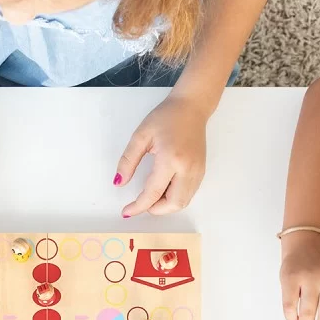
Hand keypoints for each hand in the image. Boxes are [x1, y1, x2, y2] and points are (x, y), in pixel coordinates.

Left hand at [115, 95, 208, 216]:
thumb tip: (119, 183)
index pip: (153, 193)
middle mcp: (187, 168)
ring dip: (165, 206)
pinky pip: (188, 195)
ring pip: (182, 203)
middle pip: (172, 204)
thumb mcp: (141, 136)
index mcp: (171, 158)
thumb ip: (128, 161)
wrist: (192, 107)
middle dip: (154, 209)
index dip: (138, 206)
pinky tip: (163, 189)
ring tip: (151, 195)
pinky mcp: (201, 172)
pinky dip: (174, 199)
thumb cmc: (166, 117)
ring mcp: (197, 171)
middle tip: (140, 203)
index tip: (126, 212)